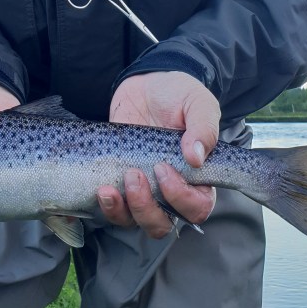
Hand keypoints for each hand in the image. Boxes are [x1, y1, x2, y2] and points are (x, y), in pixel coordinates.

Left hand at [98, 72, 219, 238]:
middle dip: (146, 209)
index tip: (163, 169)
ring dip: (125, 210)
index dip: (181, 198)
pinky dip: (108, 207)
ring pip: (137, 221)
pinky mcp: (120, 183)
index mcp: (198, 177)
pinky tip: (102, 190)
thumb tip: (196, 158)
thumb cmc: (179, 95)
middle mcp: (172, 191)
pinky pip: (115, 210)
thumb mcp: (198, 103)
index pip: (197, 208)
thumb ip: (204, 128)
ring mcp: (145, 189)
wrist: (147, 83)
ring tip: (111, 186)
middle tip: (135, 175)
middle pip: (163, 224)